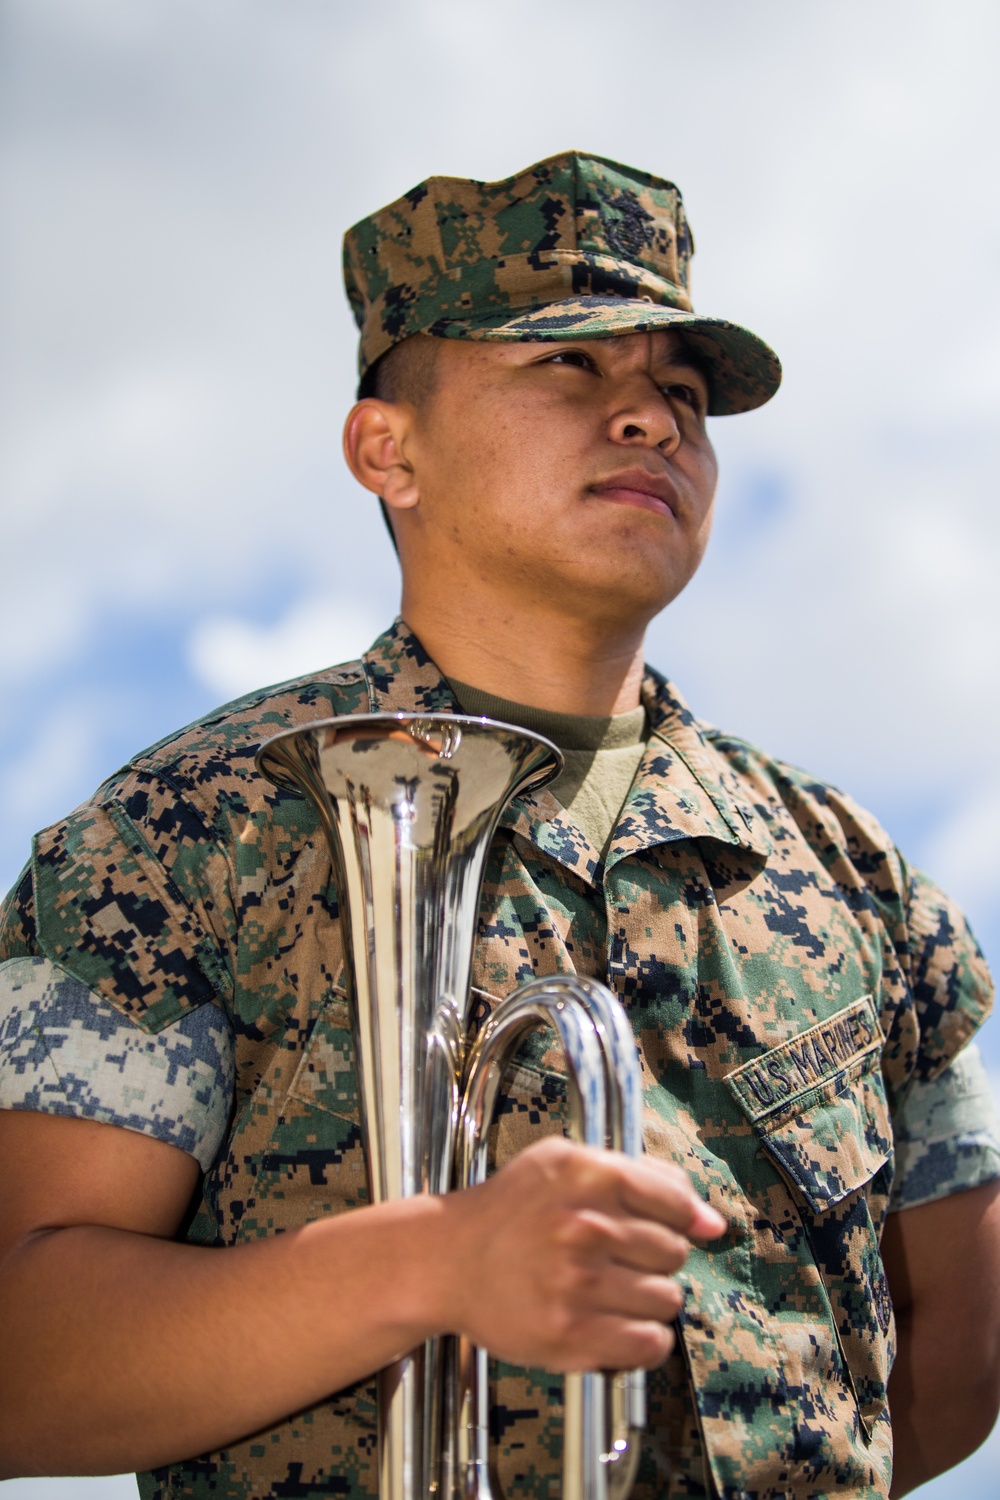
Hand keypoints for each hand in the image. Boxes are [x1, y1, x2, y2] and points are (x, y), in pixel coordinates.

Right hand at [437, 1135, 725, 1371]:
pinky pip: (650, 1345)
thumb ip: (644, 1177)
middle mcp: (585, 1227)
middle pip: (675, 1253)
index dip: (680, 1218)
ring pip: (667, 1300)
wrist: (447, 1260)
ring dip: (647, 1299)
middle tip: (616, 1257)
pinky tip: (615, 1323)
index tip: (671, 1228)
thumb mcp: (567, 1163)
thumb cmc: (511, 1211)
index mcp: (589, 1175)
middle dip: (654, 1257)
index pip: (677, 1200)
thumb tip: (712, 1222)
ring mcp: (577, 1284)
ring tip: (608, 1290)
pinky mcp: (570, 1335)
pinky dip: (642, 1339)